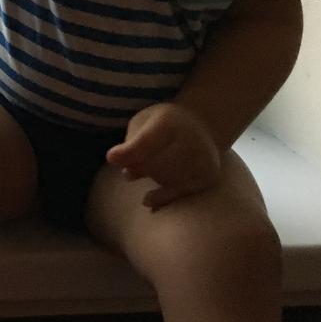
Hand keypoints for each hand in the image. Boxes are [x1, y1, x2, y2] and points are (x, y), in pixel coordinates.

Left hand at [106, 102, 223, 209]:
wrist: (202, 125)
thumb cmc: (163, 124)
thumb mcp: (144, 122)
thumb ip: (133, 142)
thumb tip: (126, 171)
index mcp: (169, 121)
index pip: (147, 141)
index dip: (129, 151)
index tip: (111, 158)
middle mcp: (191, 140)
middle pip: (156, 164)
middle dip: (139, 167)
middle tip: (129, 170)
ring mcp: (204, 160)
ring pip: (168, 180)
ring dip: (151, 179)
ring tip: (140, 172)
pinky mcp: (210, 177)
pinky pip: (182, 193)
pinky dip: (163, 197)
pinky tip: (148, 200)